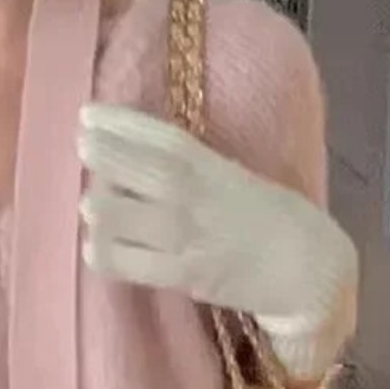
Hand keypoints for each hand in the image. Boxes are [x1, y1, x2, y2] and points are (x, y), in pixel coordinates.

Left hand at [77, 103, 355, 378]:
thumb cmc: (269, 217)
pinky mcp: (183, 275)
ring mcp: (185, 236)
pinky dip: (104, 253)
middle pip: (135, 169)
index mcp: (211, 166)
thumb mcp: (233, 176)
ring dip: (98, 206)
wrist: (306, 267)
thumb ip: (192, 167)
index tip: (87, 113)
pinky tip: (94, 246)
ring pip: (121, 217)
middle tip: (83, 147)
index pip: (159, 137)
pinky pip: (128, 264)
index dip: (120, 123)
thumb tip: (137, 160)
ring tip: (91, 204)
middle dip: (103, 155)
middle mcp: (194, 196)